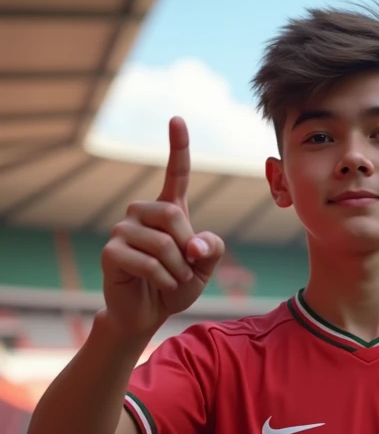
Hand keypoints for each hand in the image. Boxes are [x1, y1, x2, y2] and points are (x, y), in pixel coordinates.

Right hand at [101, 117, 224, 338]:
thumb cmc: (176, 285)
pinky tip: (162, 286)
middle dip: (188, 247)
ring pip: (162, 243)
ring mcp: (122, 231)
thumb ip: (212, 249)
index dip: (178, 146)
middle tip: (190, 268)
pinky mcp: (111, 252)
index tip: (177, 119)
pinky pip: (147, 263)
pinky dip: (164, 280)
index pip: (176, 174)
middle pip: (172, 214)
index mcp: (167, 210)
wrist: (148, 314)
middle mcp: (141, 214)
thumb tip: (195, 244)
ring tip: (175, 280)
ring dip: (178, 269)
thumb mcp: (206, 267)